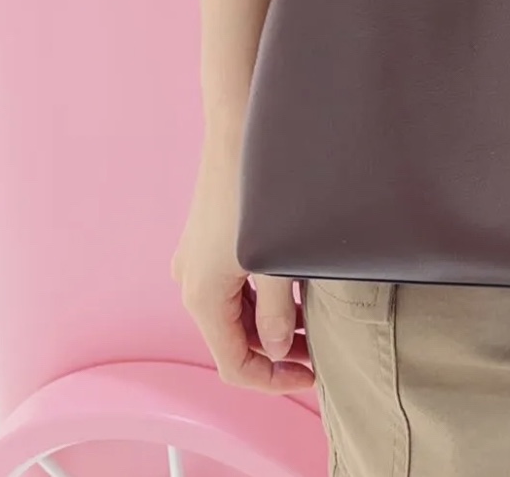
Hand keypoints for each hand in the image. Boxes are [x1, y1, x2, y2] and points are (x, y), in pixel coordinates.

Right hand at [171, 138, 313, 392]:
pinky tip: (293, 291)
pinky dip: (260, 299)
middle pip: (232, 340)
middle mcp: (191, 282)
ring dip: (268, 325)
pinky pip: (233, 286)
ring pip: (234, 312)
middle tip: (317, 354)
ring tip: (311, 324)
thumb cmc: (254, 190)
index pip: (233, 366)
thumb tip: (275, 347)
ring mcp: (197, 259)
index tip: (310, 378)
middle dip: (274, 352)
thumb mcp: (274, 262)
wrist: (237, 129)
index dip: (272, 380)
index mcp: (201, 297)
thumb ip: (275, 314)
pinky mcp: (207, 240)